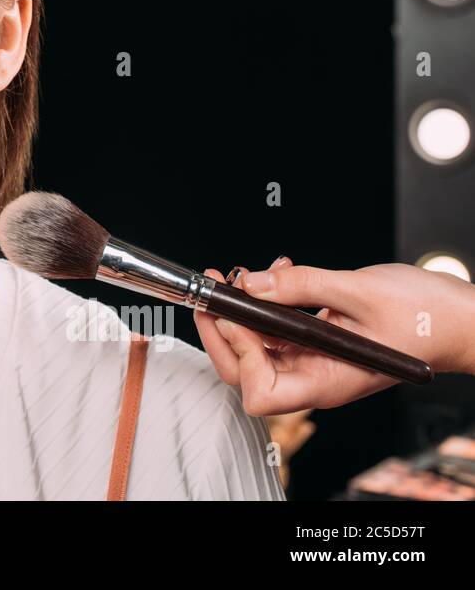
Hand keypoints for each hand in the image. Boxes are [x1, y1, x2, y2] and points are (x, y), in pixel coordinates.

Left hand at [195, 257, 474, 414]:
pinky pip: (279, 328)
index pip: (260, 391)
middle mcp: (315, 376)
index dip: (238, 355)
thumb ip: (302, 285)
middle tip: (215, 288)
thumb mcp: (360, 290)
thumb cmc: (429, 317)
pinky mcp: (318, 342)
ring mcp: (315, 360)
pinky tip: (278, 273)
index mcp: (327, 381)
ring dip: (244, 309)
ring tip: (246, 273)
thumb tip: (252, 283)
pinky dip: (269, 301)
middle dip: (223, 328)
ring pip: (258, 345)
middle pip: (247, 369)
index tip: (234, 315)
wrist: (461, 318)